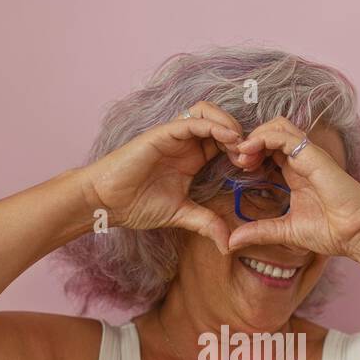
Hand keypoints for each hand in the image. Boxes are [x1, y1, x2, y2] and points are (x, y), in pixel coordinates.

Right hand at [77, 101, 244, 254]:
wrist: (106, 201)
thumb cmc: (136, 204)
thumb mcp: (181, 215)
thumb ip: (205, 223)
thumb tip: (227, 246)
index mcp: (193, 158)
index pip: (225, 143)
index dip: (243, 151)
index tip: (253, 168)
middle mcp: (186, 143)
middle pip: (221, 122)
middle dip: (241, 136)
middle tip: (250, 158)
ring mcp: (175, 136)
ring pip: (209, 113)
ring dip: (229, 125)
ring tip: (240, 146)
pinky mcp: (163, 133)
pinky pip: (193, 121)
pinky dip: (213, 126)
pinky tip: (228, 139)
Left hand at [225, 117, 359, 264]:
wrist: (358, 234)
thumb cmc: (332, 231)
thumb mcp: (285, 231)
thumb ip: (259, 232)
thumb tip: (232, 242)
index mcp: (296, 173)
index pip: (269, 150)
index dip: (250, 154)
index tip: (236, 169)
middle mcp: (302, 160)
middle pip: (271, 132)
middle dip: (249, 142)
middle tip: (235, 160)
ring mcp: (308, 155)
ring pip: (277, 126)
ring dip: (254, 136)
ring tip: (241, 155)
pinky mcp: (313, 156)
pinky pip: (284, 135)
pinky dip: (263, 137)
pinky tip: (249, 151)